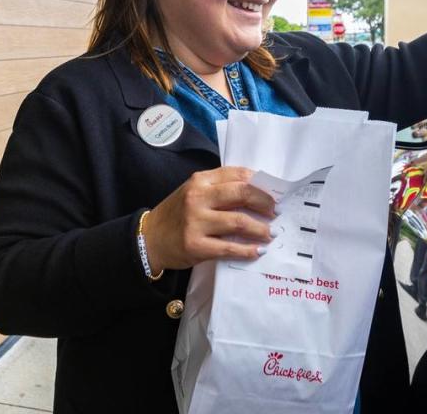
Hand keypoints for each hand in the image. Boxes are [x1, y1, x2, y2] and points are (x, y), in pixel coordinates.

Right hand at [142, 166, 276, 272]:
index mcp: (201, 181)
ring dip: (261, 229)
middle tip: (278, 213)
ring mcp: (196, 222)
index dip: (261, 184)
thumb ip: (221, 189)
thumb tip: (259, 192)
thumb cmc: (178, 214)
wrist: (149, 239)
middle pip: (242, 194)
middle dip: (266, 203)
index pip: (238, 175)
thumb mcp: (195, 193)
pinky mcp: (195, 245)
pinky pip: (229, 247)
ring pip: (239, 222)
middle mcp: (198, 198)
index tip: (275, 193)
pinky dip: (247, 250)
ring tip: (271, 234)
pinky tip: (257, 251)